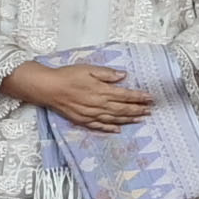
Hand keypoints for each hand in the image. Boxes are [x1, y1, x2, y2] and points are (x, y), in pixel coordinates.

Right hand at [1, 57, 152, 131]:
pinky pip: (100, 126)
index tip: (150, 98)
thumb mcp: (88, 69)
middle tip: (150, 110)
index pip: (125, 95)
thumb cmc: (67, 75)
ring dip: (129, 119)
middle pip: (122, 109)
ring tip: (141, 119)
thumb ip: (107, 74)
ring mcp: (91, 114)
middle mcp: (98, 105)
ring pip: (114, 119)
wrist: (48, 88)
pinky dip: (110, 128)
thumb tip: (123, 75)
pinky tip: (118, 129)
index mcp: (101, 90)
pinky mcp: (83, 120)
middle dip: (138, 109)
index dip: (139, 97)